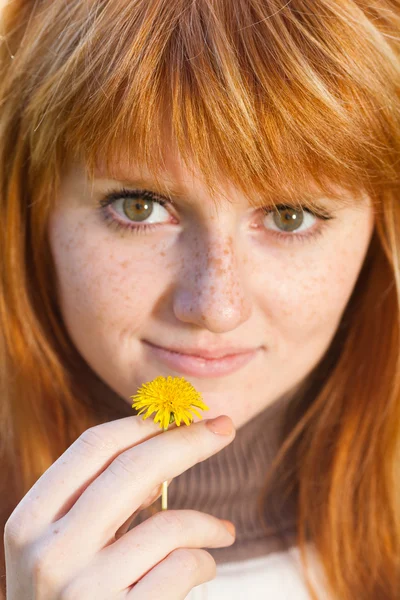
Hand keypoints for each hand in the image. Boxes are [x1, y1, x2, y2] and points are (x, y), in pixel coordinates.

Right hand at [4, 414, 235, 598]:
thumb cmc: (63, 597)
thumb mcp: (60, 545)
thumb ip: (97, 499)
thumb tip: (160, 458)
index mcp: (30, 520)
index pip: (93, 446)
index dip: (144, 423)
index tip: (182, 416)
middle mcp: (50, 553)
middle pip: (134, 469)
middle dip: (188, 441)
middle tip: (225, 426)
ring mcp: (84, 591)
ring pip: (168, 525)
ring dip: (208, 523)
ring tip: (222, 531)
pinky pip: (182, 569)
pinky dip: (204, 560)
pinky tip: (203, 566)